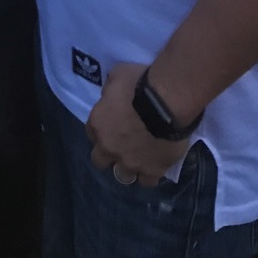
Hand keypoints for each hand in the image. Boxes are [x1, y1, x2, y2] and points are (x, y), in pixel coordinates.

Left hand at [85, 63, 189, 186]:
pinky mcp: (151, 171)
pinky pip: (147, 181)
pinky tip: (156, 165)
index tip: (112, 124)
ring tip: (140, 158)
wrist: (166, 102)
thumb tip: (111, 96)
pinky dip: (150, 174)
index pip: (91, 132)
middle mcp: (109, 147)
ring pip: (123, 175)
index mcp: (98, 124)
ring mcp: (130, 162)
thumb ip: (110, 90)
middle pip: (100, 160)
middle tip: (122, 144)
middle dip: (109, 153)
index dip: (102, 129)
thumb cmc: (139, 83)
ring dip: (128, 166)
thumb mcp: (117, 76)